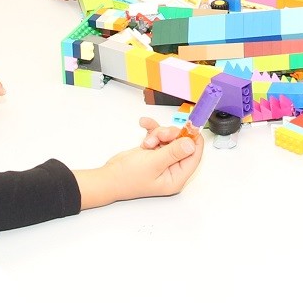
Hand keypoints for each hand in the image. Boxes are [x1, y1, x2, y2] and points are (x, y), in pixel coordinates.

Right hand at [73, 117, 203, 208]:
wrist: (107, 177)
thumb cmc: (127, 178)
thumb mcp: (153, 163)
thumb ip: (173, 153)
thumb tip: (191, 144)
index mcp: (176, 177)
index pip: (193, 156)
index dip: (194, 140)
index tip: (193, 125)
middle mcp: (171, 169)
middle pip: (181, 143)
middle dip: (170, 135)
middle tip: (160, 135)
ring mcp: (162, 159)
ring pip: (169, 137)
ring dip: (158, 134)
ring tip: (146, 142)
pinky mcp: (152, 152)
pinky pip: (158, 136)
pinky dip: (151, 130)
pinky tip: (144, 124)